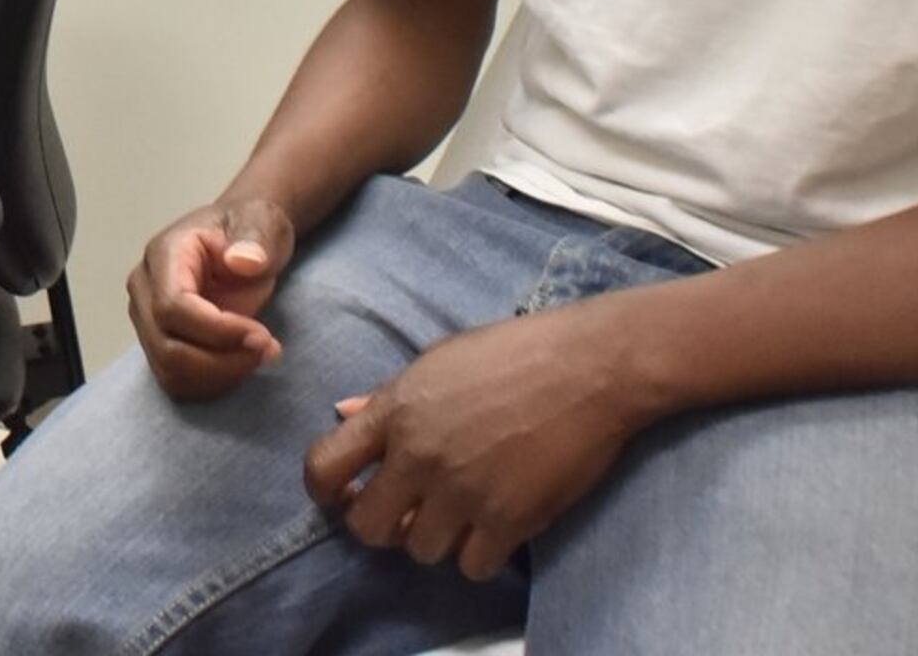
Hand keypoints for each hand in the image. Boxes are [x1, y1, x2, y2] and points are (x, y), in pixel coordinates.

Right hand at [129, 195, 298, 399]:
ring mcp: (147, 320)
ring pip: (170, 371)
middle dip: (222, 361)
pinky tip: (242, 363)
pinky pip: (178, 381)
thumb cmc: (249, 228)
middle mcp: (144, 290)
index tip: (262, 336)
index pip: (172, 307)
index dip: (216, 331)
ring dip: (220, 376)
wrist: (242, 239)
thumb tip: (242, 262)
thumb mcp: (262, 223)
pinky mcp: (159, 344)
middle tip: (269, 350)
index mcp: (164, 255)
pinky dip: (213, 383)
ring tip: (259, 355)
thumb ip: (254, 240)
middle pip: (166, 348)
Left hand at [303, 305, 644, 580]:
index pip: (325, 465)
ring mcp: (463, 490)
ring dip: (437, 539)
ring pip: (420, 550)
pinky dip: (481, 555)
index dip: (325, 491)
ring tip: (460, 515)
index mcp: (396, 409)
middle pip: (366, 527)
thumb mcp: (440, 358)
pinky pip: (472, 566)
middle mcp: (419, 454)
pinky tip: (494, 530)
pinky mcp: (509, 519)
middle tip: (406, 514)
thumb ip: (388, 395)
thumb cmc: (516, 351)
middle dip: (381, 526)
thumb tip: (343, 411)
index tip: (344, 495)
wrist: (591, 366)